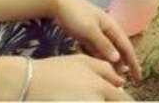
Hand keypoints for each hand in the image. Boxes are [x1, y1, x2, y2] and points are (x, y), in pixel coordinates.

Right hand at [0, 55, 132, 100]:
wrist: (30, 83)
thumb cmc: (56, 69)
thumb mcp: (81, 61)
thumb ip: (103, 69)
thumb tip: (121, 81)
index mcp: (99, 87)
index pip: (122, 99)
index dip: (127, 101)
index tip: (128, 100)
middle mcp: (95, 101)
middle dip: (119, 101)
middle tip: (118, 98)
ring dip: (103, 102)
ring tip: (92, 95)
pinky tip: (81, 99)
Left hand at [52, 0, 140, 81]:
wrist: (58, 3)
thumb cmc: (76, 14)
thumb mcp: (91, 30)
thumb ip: (104, 44)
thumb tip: (118, 58)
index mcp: (111, 25)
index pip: (126, 46)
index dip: (133, 62)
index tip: (138, 76)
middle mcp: (106, 29)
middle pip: (118, 49)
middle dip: (124, 63)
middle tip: (128, 80)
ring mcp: (96, 32)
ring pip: (107, 50)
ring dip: (111, 62)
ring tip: (115, 76)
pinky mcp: (86, 35)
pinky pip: (96, 49)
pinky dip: (99, 57)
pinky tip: (99, 65)